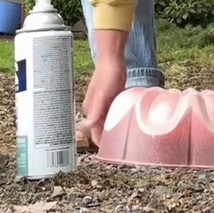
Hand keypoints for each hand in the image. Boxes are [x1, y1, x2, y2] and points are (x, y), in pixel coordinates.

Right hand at [82, 30, 127, 145]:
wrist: (112, 59)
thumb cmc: (108, 76)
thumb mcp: (102, 94)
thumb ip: (96, 110)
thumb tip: (90, 125)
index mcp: (91, 110)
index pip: (94, 132)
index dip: (101, 143)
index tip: (110, 153)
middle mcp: (94, 109)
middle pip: (100, 128)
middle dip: (107, 138)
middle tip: (120, 148)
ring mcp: (102, 103)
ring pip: (106, 121)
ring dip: (112, 129)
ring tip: (122, 138)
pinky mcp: (109, 98)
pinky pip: (112, 113)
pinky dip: (116, 119)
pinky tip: (124, 121)